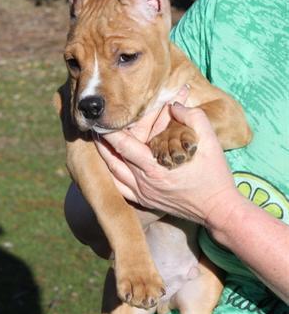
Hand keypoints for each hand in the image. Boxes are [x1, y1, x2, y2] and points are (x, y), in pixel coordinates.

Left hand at [95, 104, 240, 225]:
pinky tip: (108, 169)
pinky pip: (120, 190)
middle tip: (94, 130)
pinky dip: (111, 178)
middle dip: (103, 143)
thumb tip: (174, 104)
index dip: (109, 132)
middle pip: (114, 159)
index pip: (123, 145)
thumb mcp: (210, 140)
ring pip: (113, 175)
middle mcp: (144, 182)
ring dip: (104, 159)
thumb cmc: (215, 175)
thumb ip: (192, 117)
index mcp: (155, 167)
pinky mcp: (146, 202)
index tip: (101, 120)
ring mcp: (143, 194)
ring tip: (98, 145)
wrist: (219, 209)